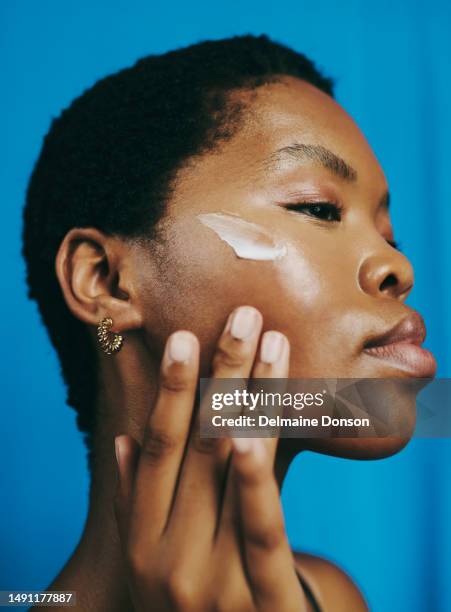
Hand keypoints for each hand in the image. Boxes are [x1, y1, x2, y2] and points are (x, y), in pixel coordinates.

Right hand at [114, 306, 306, 610]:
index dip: (174, 388)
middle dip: (223, 373)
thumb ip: (136, 502)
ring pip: (230, 468)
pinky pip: (259, 527)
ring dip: (252, 399)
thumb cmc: (191, 601)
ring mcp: (209, 579)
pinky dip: (255, 475)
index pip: (159, 446)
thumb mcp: (151, 557)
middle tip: (242, 316)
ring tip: (270, 343)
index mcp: (141, 538)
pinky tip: (256, 429)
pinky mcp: (257, 600)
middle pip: (199, 443)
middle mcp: (166, 555)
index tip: (187, 336)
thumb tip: (125, 440)